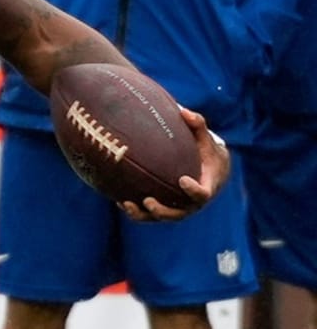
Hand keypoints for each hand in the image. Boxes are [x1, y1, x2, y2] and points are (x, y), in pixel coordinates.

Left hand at [119, 107, 229, 222]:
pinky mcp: (166, 208)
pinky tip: (119, 201)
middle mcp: (192, 203)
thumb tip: (183, 111)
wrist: (209, 169)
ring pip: (161, 217)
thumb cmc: (206, 151)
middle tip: (148, 200)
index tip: (183, 180)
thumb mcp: (205, 138)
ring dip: (143, 214)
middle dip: (163, 210)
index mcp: (206, 188)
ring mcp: (178, 208)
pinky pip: (150, 214)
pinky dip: (136, 210)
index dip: (193, 190)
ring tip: (126, 204)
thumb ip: (197, 125)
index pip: (202, 194)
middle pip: (178, 213)